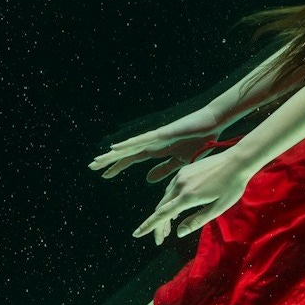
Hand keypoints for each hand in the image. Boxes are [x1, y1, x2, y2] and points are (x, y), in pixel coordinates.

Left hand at [88, 108, 223, 184]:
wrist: (212, 124)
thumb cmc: (198, 140)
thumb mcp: (179, 161)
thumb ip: (163, 169)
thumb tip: (147, 179)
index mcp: (156, 150)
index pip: (131, 160)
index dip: (118, 166)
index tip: (104, 175)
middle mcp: (151, 143)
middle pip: (126, 153)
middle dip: (110, 160)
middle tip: (92, 167)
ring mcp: (155, 137)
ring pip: (130, 147)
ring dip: (114, 153)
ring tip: (98, 159)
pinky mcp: (162, 134)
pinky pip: (142, 140)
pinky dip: (128, 144)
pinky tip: (116, 148)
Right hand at [131, 148, 251, 245]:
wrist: (238, 160)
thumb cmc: (232, 186)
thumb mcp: (218, 208)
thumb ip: (197, 220)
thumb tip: (179, 233)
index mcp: (188, 196)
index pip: (162, 214)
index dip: (149, 226)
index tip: (136, 234)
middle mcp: (180, 184)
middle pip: (161, 208)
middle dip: (158, 225)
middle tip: (160, 240)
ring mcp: (181, 176)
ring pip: (166, 198)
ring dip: (164, 213)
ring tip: (168, 229)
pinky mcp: (184, 170)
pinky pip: (171, 189)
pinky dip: (169, 201)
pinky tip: (175, 209)